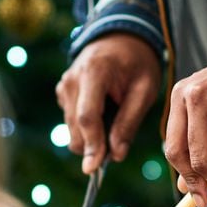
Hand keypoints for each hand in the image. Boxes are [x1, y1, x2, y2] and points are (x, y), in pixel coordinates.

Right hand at [57, 32, 161, 172]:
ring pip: (71, 129)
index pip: (88, 117)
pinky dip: (87, 126)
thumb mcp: (144, 90)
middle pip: (76, 128)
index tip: (94, 169)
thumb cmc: (137, 63)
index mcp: (94, 72)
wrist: (121, 37)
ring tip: (114, 118)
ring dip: (91, 136)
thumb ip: (129, 123)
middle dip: (93, 145)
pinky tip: (104, 111)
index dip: (92, 145)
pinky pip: (71, 122)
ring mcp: (64, 85)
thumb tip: (116, 156)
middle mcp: (72, 79)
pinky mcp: (62, 92)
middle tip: (118, 143)